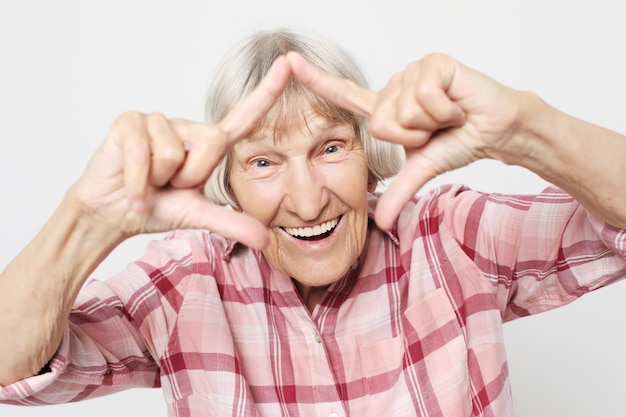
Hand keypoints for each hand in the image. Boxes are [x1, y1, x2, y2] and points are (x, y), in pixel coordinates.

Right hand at [72, 56, 292, 249]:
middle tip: (171, 186)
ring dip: (160, 180)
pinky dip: (139, 184)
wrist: (112, 213)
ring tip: (150, 181)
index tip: (289, 63)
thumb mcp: (198, 216)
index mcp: (208, 144)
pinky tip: (132, 191)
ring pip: (175, 153)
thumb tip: (265, 241)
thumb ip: (232, 224)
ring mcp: (158, 120)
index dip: (268, 91)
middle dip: (192, 176)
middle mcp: (187, 127)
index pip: (245, 116)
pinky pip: (145, 154)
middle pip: (212, 142)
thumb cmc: (156, 207)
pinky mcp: (130, 122)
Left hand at [287, 51, 521, 229]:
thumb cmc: (458, 141)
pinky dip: (445, 110)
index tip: (289, 62)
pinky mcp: (433, 63)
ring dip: (429, 123)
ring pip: (401, 110)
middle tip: (434, 130)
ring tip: (446, 116)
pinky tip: (456, 105)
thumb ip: (398, 191)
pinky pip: (424, 96)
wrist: (495, 130)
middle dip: (411, 136)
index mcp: (385, 108)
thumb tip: (382, 222)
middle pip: (379, 121)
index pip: (343, 94)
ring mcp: (412, 72)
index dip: (315, 79)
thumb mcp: (421, 168)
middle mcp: (393, 87)